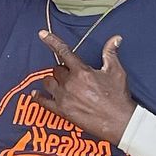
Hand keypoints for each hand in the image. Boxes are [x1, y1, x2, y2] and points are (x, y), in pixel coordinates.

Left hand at [36, 30, 134, 146]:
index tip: (41, 34)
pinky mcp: (62, 111)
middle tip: (74, 76)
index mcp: (81, 72)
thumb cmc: (118, 96)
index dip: (51, 41)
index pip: (63, 52)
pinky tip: (36, 94)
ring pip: (48, 82)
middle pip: (56, 70)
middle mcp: (70, 83)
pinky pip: (43, 101)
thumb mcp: (116, 72)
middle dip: (63, 70)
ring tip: (61, 84)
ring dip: (53, 81)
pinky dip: (39, 97)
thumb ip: (110, 53)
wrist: (120, 122)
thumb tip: (115, 38)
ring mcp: (64, 98)